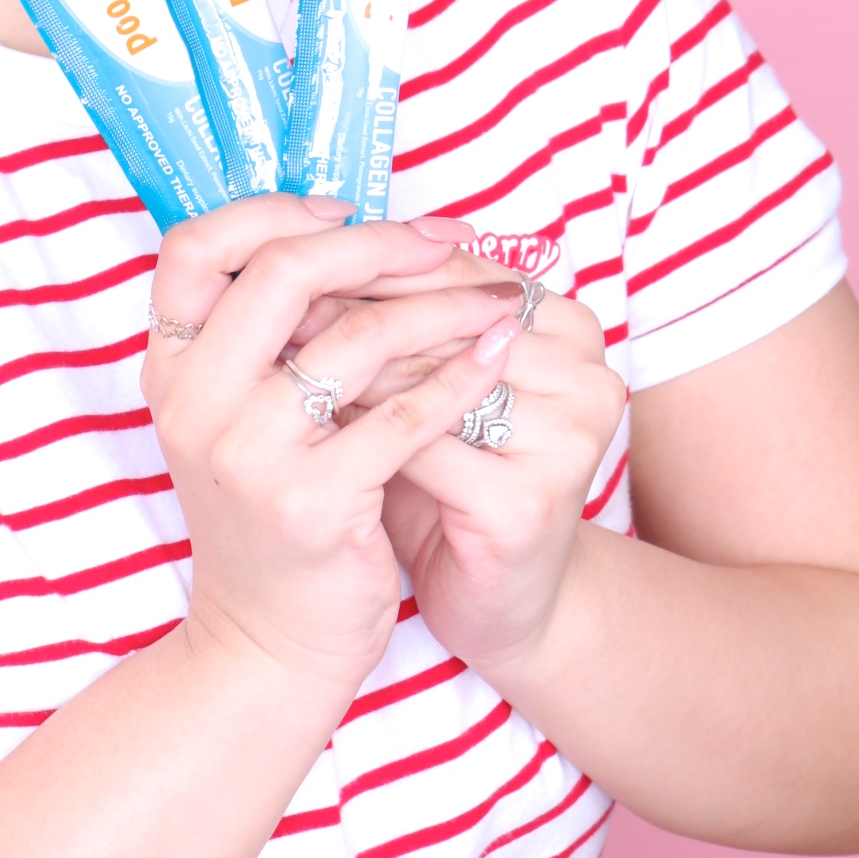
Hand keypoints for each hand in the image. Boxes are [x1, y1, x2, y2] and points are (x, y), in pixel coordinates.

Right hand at [143, 202, 526, 705]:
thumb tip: (343, 232)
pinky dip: (459, 380)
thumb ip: (262, 336)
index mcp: (170, 371)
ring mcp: (249, 457)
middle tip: (442, 239)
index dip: (270, 212)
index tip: (346, 211)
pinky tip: (495, 357)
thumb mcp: (234, 418)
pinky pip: (401, 418)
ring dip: (440, 307)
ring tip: (495, 297)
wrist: (267, 646)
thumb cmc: (271, 513)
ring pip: (354, 339)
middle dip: (375, 244)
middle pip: (279, 274)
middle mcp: (194, 406)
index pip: (194, 248)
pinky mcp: (313, 506)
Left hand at [288, 248, 626, 684]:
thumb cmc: (450, 480)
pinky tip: (302, 422)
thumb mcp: (430, 386)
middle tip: (272, 301)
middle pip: (443, 314)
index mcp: (571, 325)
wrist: (499, 604)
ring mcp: (567, 438)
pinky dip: (357, 431)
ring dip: (344, 363)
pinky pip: (421, 447)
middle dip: (351, 306)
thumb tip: (297, 253)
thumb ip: (399, 318)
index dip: (369, 260)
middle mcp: (586, 373)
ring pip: (428, 376)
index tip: (291, 252)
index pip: (453, 267)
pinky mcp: (530, 503)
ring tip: (274, 351)